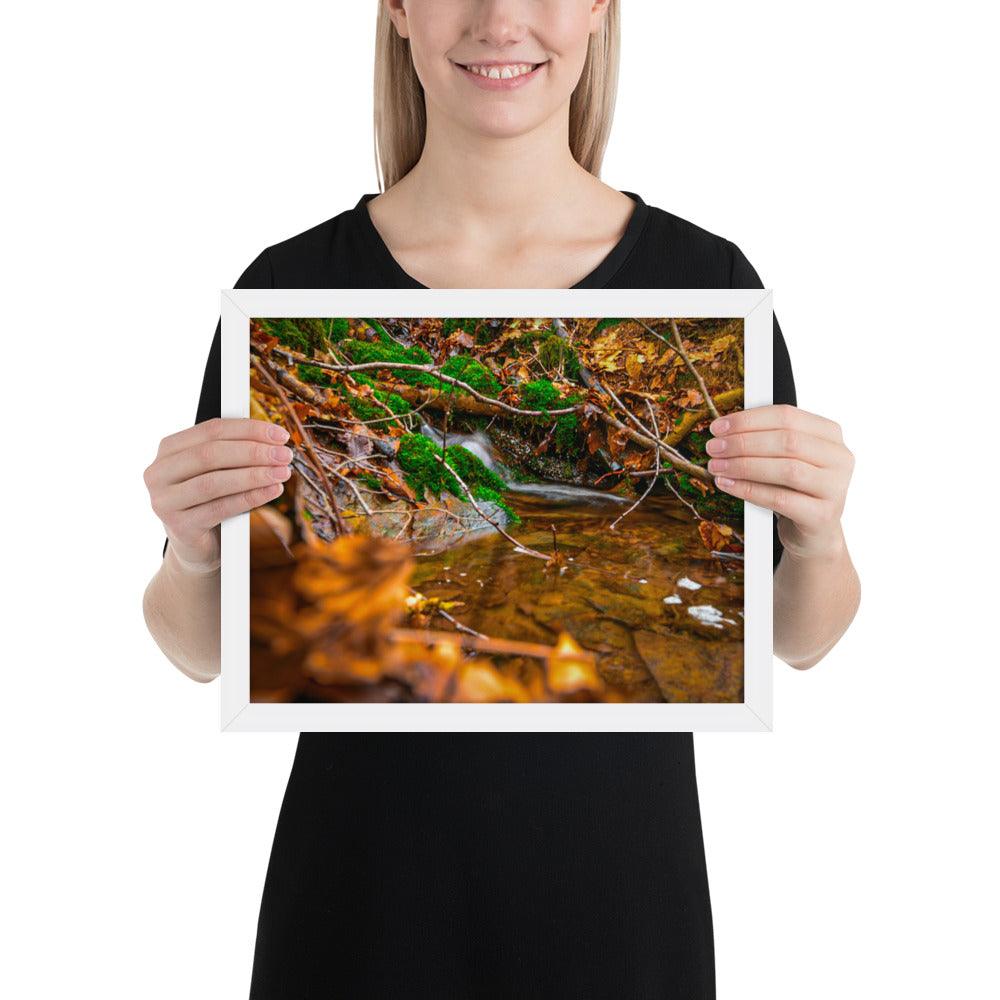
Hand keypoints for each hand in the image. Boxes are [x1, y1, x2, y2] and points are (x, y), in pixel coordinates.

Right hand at [144, 417, 292, 570]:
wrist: (196, 546)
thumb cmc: (210, 500)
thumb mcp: (217, 471)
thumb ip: (234, 450)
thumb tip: (274, 439)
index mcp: (169, 450)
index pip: (211, 429)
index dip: (249, 430)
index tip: (280, 435)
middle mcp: (159, 473)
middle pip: (211, 454)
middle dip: (254, 452)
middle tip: (284, 455)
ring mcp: (164, 501)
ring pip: (214, 482)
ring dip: (254, 475)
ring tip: (282, 473)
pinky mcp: (179, 527)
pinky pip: (220, 509)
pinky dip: (250, 498)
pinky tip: (272, 491)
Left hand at [705, 404, 853, 559]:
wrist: (813, 534)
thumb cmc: (794, 490)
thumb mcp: (785, 459)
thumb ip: (765, 440)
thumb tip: (724, 431)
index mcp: (829, 435)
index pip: (787, 416)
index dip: (748, 420)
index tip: (718, 427)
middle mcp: (839, 458)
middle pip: (787, 441)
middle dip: (743, 442)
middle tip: (714, 448)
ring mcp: (835, 487)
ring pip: (786, 469)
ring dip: (744, 466)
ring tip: (716, 467)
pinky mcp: (822, 515)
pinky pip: (780, 499)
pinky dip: (749, 490)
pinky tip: (728, 484)